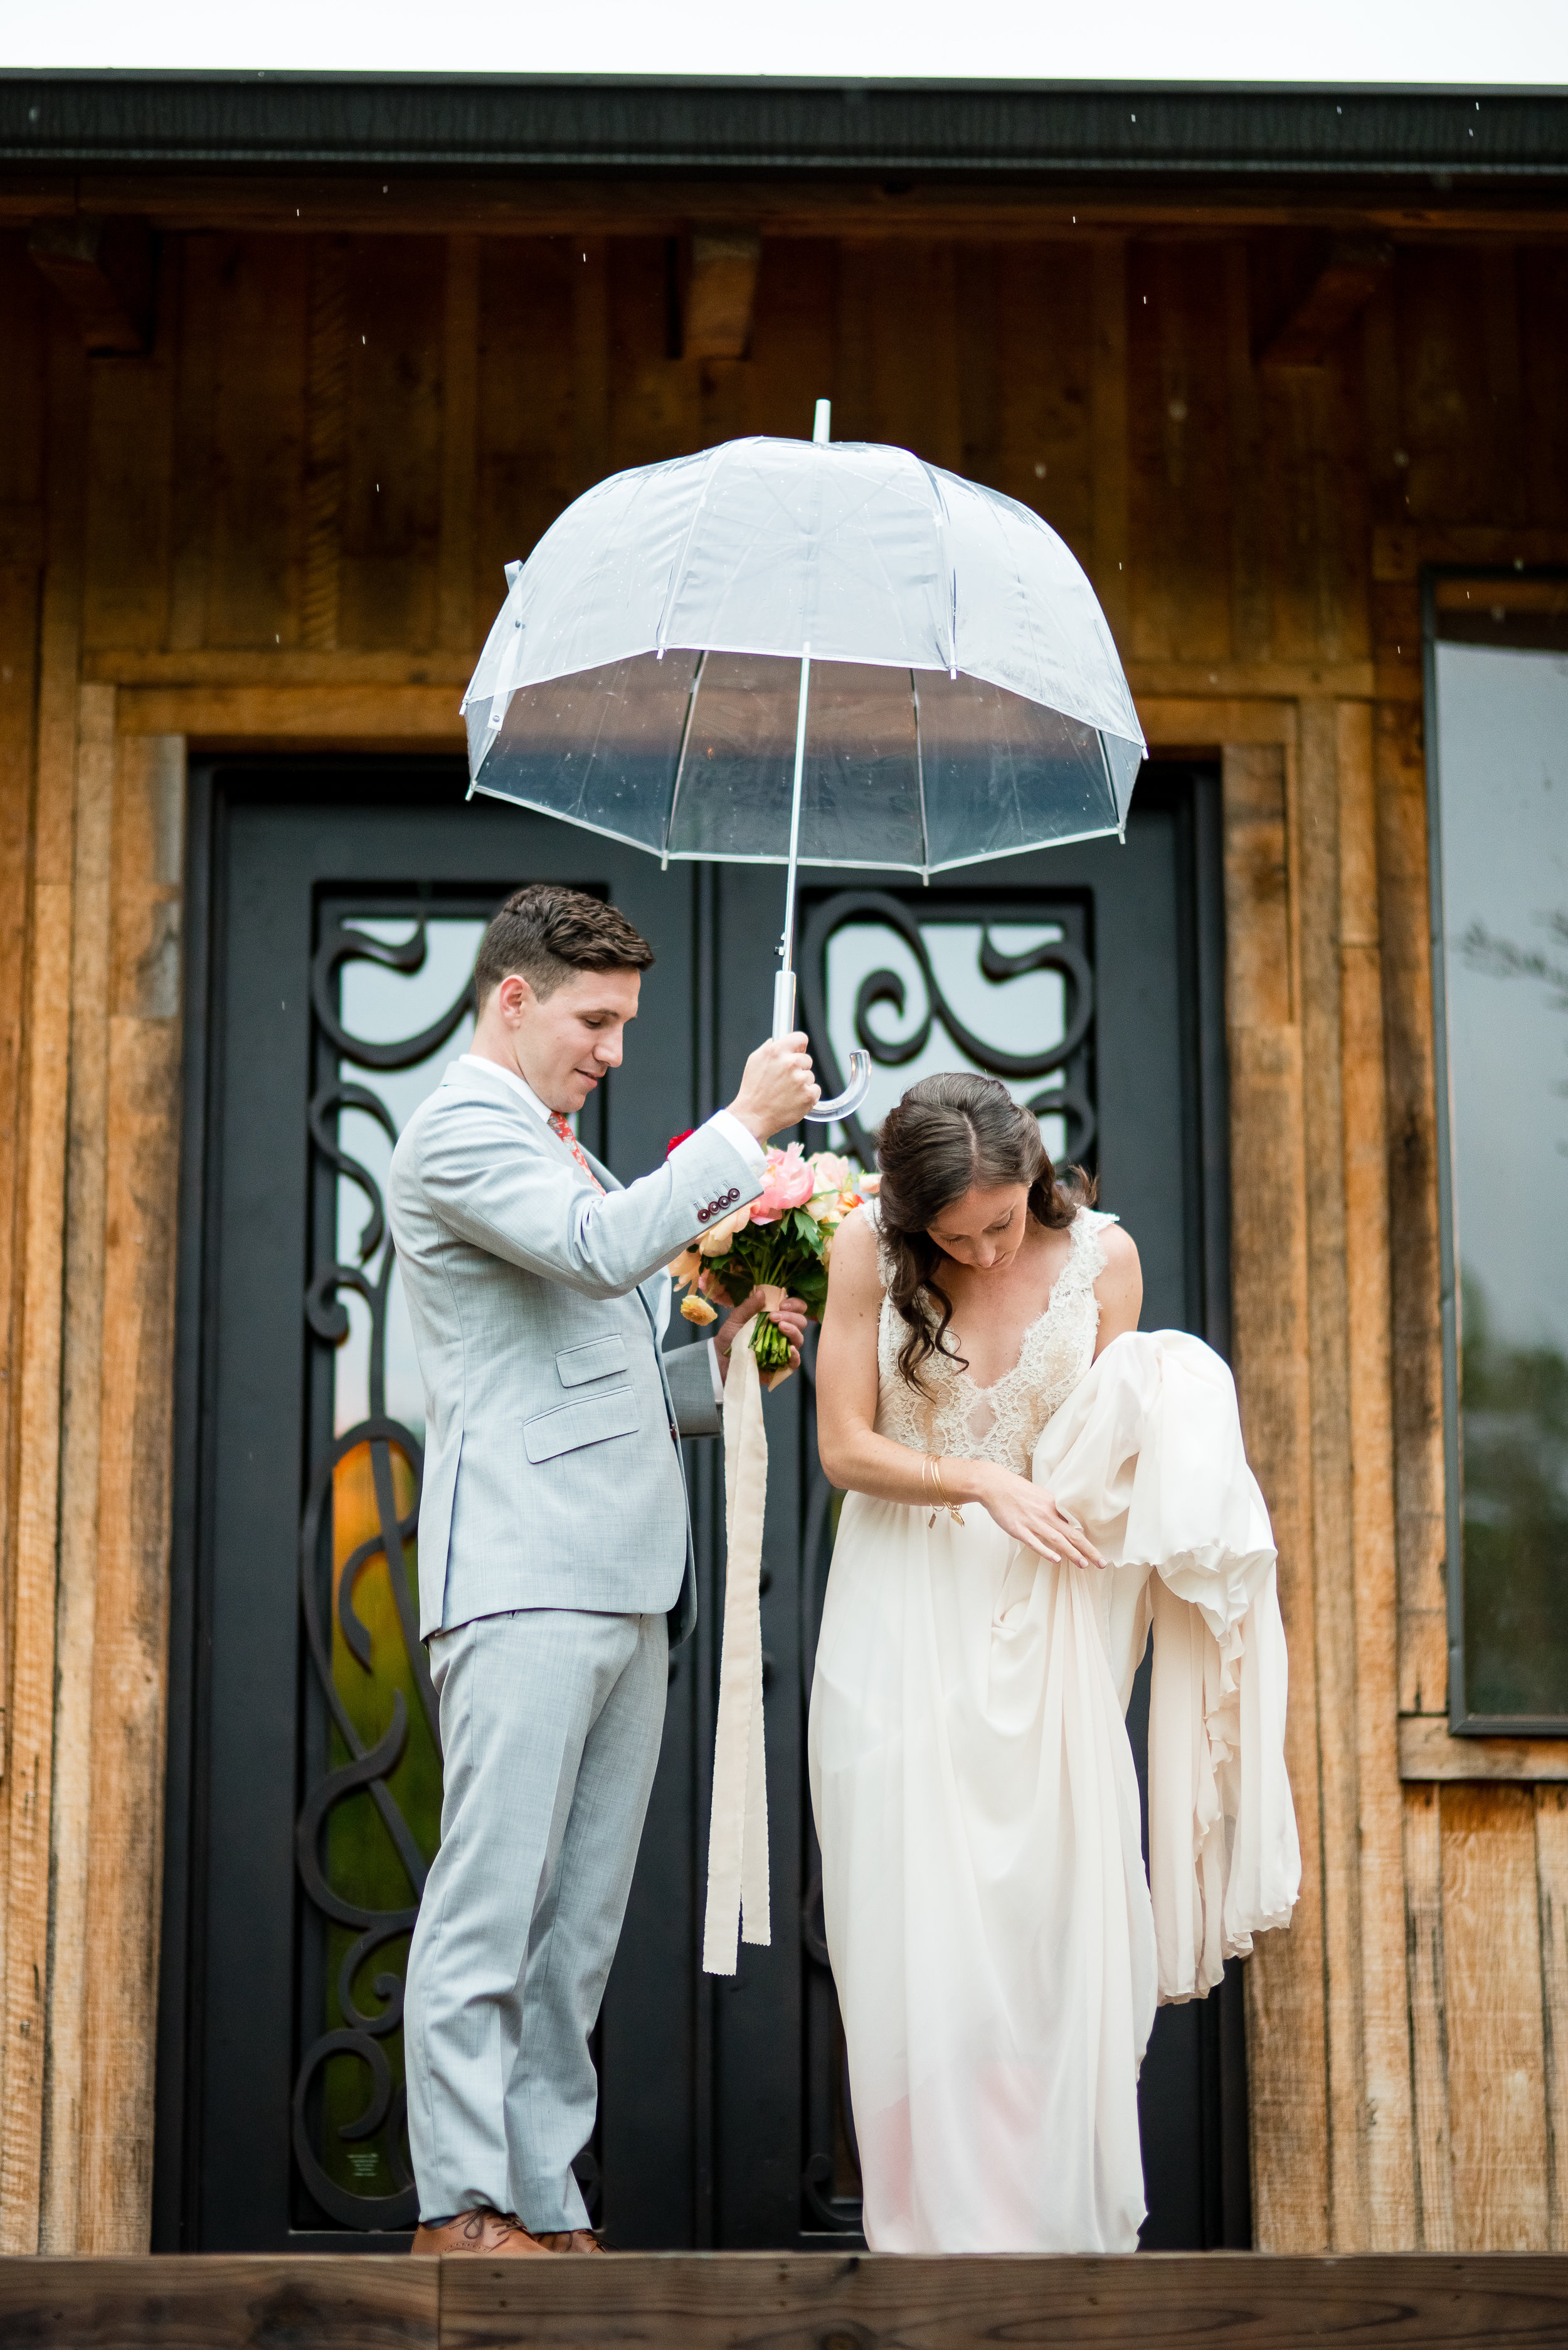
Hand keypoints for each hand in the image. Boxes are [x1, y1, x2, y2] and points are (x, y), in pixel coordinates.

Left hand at [716, 1289, 808, 1381]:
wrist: (721, 1361)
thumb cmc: (730, 1339)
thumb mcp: (736, 1320)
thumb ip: (748, 1307)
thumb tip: (761, 1292)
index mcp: (775, 1318)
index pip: (795, 1308)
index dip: (794, 1304)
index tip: (781, 1305)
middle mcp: (783, 1333)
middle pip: (801, 1322)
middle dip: (791, 1316)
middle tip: (774, 1317)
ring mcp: (784, 1349)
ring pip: (799, 1339)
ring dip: (793, 1330)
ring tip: (780, 1327)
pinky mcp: (781, 1366)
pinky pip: (795, 1362)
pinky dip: (796, 1355)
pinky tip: (790, 1349)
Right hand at [728, 1032, 818, 1142]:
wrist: (753, 1116)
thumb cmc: (753, 1091)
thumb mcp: (754, 1061)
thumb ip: (768, 1048)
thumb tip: (777, 1041)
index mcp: (776, 1051)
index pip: (801, 1038)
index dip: (799, 1046)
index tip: (798, 1051)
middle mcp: (790, 1063)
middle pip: (807, 1059)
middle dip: (798, 1068)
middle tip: (785, 1081)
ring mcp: (801, 1080)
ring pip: (810, 1076)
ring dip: (802, 1084)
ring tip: (786, 1093)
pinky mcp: (808, 1095)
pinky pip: (815, 1090)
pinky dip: (808, 1096)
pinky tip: (794, 1100)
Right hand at [969, 1463, 1102, 1569]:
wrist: (995, 1485)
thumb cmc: (1016, 1490)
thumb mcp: (1040, 1496)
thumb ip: (1052, 1510)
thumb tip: (1064, 1522)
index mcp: (1053, 1506)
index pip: (1075, 1526)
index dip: (1087, 1540)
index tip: (1098, 1553)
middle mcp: (1046, 1514)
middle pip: (1072, 1534)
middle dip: (1088, 1550)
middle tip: (1101, 1563)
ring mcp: (1032, 1522)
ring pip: (1057, 1540)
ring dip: (1072, 1553)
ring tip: (1083, 1564)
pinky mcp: (1018, 1529)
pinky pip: (1034, 1542)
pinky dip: (1046, 1551)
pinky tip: (1055, 1560)